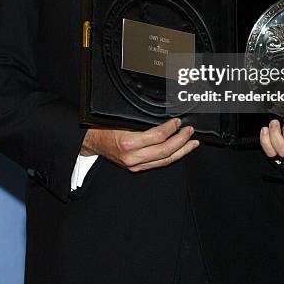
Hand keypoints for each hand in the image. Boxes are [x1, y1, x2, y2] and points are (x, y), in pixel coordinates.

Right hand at [81, 118, 198, 171]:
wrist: (91, 142)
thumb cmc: (104, 127)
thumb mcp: (121, 118)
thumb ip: (140, 119)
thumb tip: (163, 115)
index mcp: (128, 142)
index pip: (157, 136)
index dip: (171, 129)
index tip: (178, 121)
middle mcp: (133, 157)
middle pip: (165, 151)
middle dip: (181, 140)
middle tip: (190, 131)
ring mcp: (135, 165)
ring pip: (164, 160)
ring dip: (181, 151)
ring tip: (192, 142)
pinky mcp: (137, 168)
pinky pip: (158, 164)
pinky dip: (172, 157)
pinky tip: (180, 151)